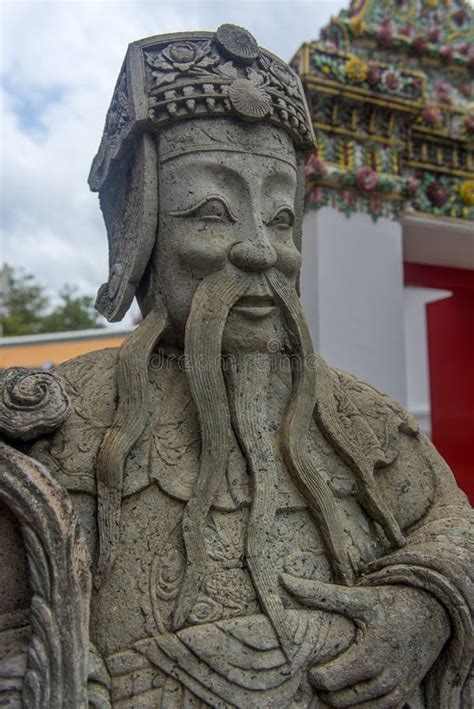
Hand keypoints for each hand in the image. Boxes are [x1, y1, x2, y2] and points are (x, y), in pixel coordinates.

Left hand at [280, 573, 449, 707]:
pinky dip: (359, 706)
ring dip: (340, 700)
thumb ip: (319, 594)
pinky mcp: (403, 698)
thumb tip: (285, 580)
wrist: (433, 613)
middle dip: (325, 689)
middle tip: (318, 672)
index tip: (311, 662)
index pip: (329, 681)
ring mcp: (395, 692)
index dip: (314, 675)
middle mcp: (384, 679)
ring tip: (331, 681)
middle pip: (339, 700)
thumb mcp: (357, 598)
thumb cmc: (391, 603)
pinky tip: (350, 690)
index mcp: (370, 656)